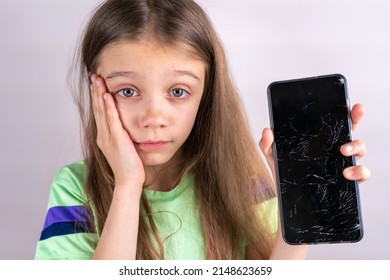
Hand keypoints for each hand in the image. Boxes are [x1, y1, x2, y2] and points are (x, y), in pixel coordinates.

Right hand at [90, 74, 144, 191]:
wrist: (128, 180)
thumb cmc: (129, 166)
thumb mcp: (123, 148)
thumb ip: (122, 136)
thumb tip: (125, 127)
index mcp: (104, 137)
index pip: (99, 113)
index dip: (97, 98)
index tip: (96, 84)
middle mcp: (103, 135)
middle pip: (97, 109)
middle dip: (95, 91)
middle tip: (94, 76)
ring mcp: (108, 137)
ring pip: (102, 111)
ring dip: (99, 94)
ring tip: (97, 80)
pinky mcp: (117, 139)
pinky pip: (112, 120)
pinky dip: (109, 107)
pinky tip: (108, 96)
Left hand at [259, 103, 370, 182]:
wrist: (285, 194)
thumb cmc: (284, 170)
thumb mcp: (273, 155)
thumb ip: (268, 143)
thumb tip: (267, 131)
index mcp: (320, 138)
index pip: (336, 121)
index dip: (348, 112)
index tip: (353, 106)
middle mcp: (334, 148)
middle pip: (352, 130)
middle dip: (356, 122)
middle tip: (347, 124)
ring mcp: (342, 163)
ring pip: (359, 150)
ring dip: (356, 148)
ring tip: (343, 151)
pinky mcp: (346, 180)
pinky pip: (361, 174)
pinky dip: (360, 172)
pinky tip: (348, 173)